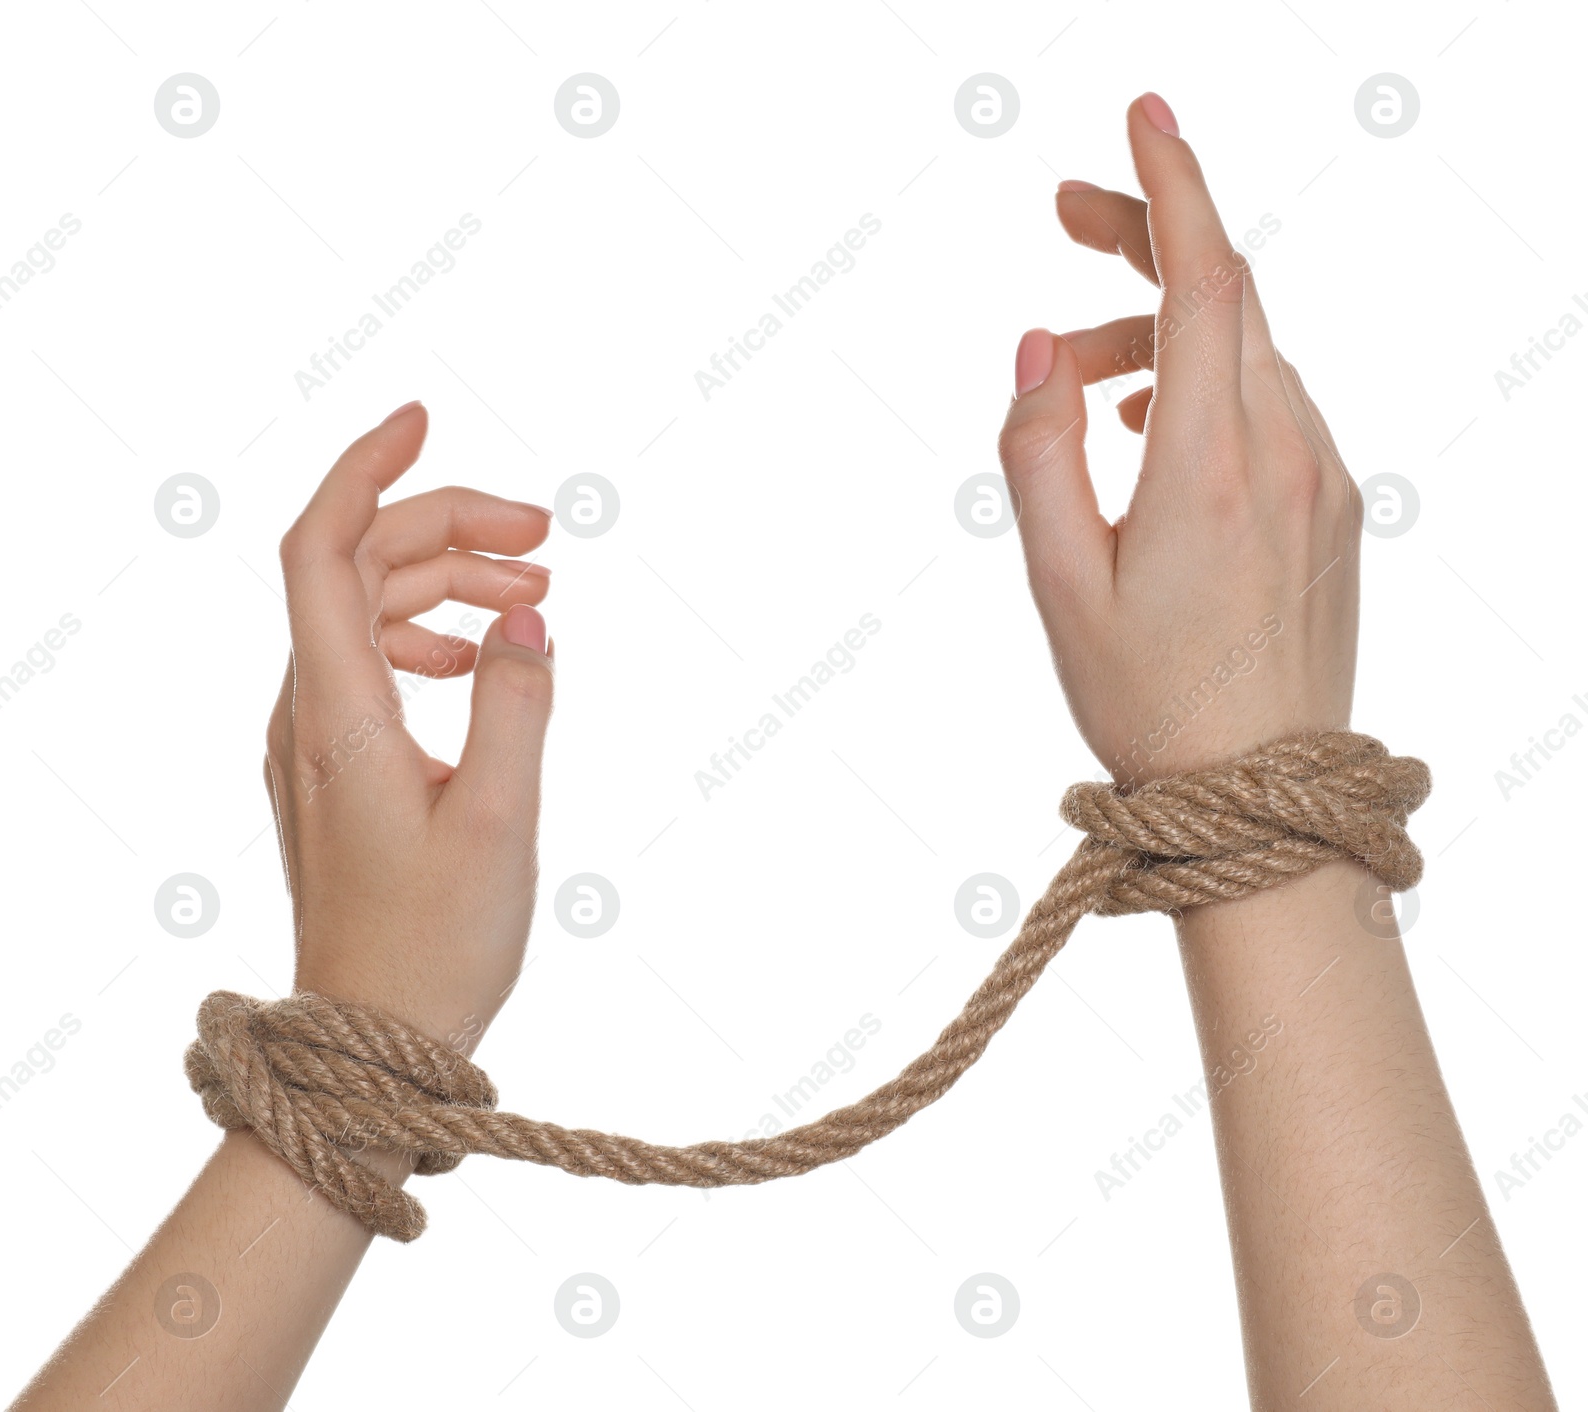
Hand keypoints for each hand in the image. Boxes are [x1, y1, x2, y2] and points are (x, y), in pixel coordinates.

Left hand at [263, 402, 554, 1051]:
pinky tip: (484, 657)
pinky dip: (431, 636)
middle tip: (545, 539)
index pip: (323, 549)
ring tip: (536, 593)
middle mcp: (308, 713)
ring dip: (447, 583)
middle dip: (447, 530)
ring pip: (367, 614)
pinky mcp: (338, 769)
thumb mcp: (503, 818)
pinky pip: (372, 665)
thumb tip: (527, 615)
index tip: (424, 420)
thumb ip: (519, 702)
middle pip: (357, 568)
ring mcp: (315, 742)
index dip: (366, 470)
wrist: (372, 1039)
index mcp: (338, 713)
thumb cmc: (437, 944)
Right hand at [998, 93, 1363, 785]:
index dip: (1172, 186)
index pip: (1205, 281)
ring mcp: (1324, 477)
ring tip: (1080, 391)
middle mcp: (1287, 452)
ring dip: (1159, 337)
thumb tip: (1036, 350)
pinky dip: (1204, 385)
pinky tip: (1148, 434)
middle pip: (1227, 295)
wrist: (1261, 797)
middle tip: (1063, 216)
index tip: (1143, 114)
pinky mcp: (1334, 506)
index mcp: (1212, 466)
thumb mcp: (1059, 585)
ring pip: (1243, 352)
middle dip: (1148, 237)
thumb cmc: (1147, 702)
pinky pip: (1272, 404)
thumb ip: (1040, 455)